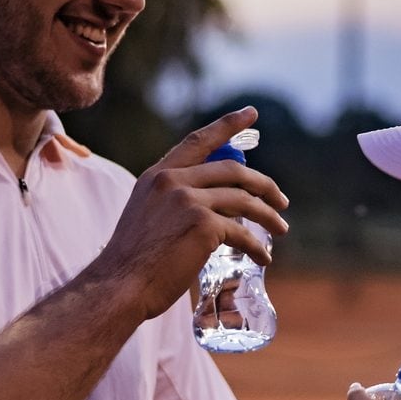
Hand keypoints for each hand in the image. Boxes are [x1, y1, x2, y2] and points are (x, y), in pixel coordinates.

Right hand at [84, 107, 289, 320]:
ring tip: (281, 228)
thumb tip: (212, 203)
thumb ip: (171, 200)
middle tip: (281, 201)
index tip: (250, 113)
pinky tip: (263, 257)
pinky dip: (257, 246)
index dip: (227, 125)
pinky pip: (242, 232)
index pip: (198, 142)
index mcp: (158, 176)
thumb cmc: (132, 261)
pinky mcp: (203, 225)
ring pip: (244, 200)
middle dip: (264, 185)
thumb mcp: (146, 215)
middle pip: (233, 171)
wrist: (119, 286)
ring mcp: (189, 201)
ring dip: (268, 215)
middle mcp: (173, 181)